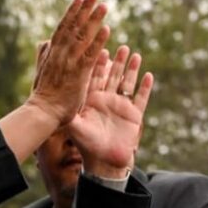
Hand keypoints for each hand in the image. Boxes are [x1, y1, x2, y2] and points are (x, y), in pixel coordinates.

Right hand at [26, 0, 110, 127]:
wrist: (43, 113)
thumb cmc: (43, 95)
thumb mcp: (41, 70)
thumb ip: (43, 55)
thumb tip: (44, 41)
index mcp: (52, 52)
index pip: (63, 28)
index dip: (71, 12)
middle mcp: (60, 53)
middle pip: (74, 26)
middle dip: (84, 9)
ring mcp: (69, 62)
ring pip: (83, 36)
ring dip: (94, 19)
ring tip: (104, 5)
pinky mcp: (78, 73)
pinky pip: (91, 54)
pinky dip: (99, 40)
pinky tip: (107, 29)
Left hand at [67, 45, 153, 177]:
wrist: (104, 161)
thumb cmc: (87, 145)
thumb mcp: (74, 127)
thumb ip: (69, 110)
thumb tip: (59, 96)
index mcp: (92, 100)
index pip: (95, 77)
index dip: (99, 63)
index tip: (101, 48)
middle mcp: (106, 101)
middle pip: (112, 76)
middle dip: (117, 61)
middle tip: (121, 46)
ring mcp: (121, 107)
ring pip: (127, 83)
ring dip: (132, 69)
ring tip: (135, 54)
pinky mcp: (134, 116)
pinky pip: (140, 99)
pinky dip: (145, 88)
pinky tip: (149, 75)